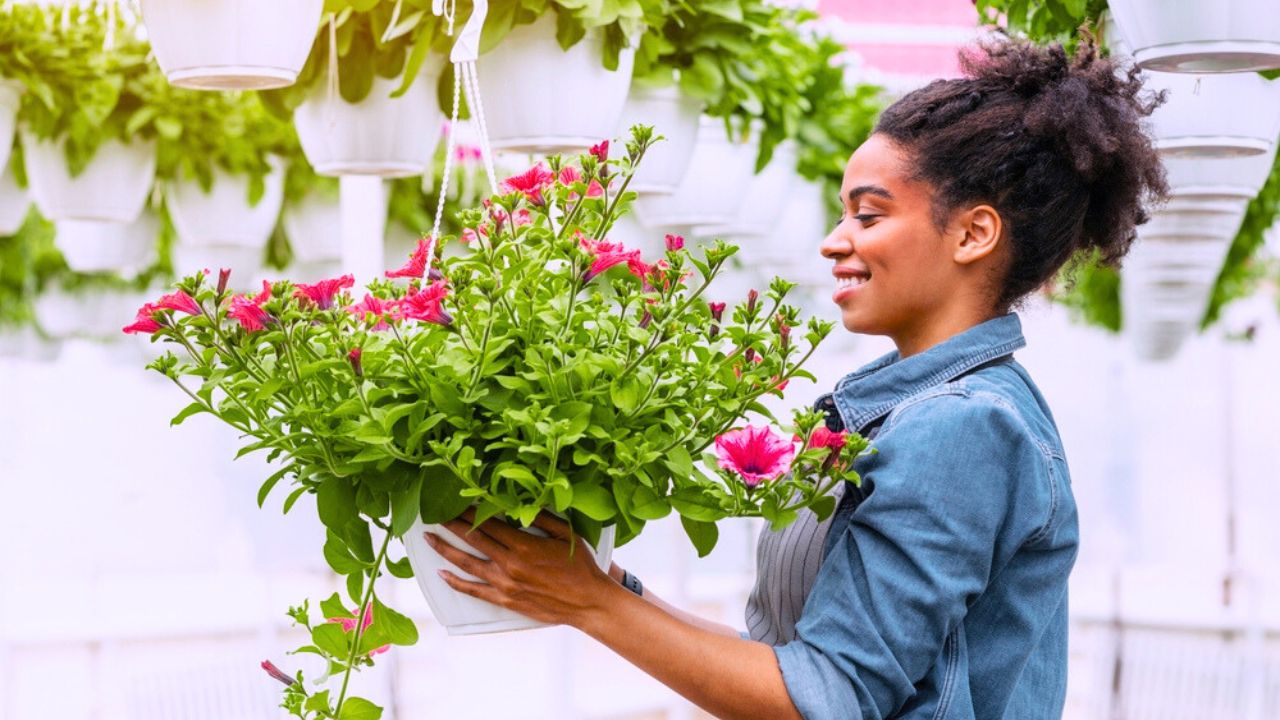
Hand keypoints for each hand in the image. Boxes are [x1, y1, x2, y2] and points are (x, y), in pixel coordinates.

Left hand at [424, 508, 617, 626]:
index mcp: (524, 545)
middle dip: (452, 525)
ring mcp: (505, 584)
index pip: (488, 522)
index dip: (470, 511)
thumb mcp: (567, 535)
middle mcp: (510, 564)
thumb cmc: (581, 566)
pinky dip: (456, 582)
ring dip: (445, 550)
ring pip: (467, 564)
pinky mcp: (505, 601)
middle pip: (473, 539)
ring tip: (429, 539)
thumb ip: (543, 517)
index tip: (456, 501)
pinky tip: (442, 574)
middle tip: (435, 514)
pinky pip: (474, 591)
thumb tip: (523, 502)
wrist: (588, 602)